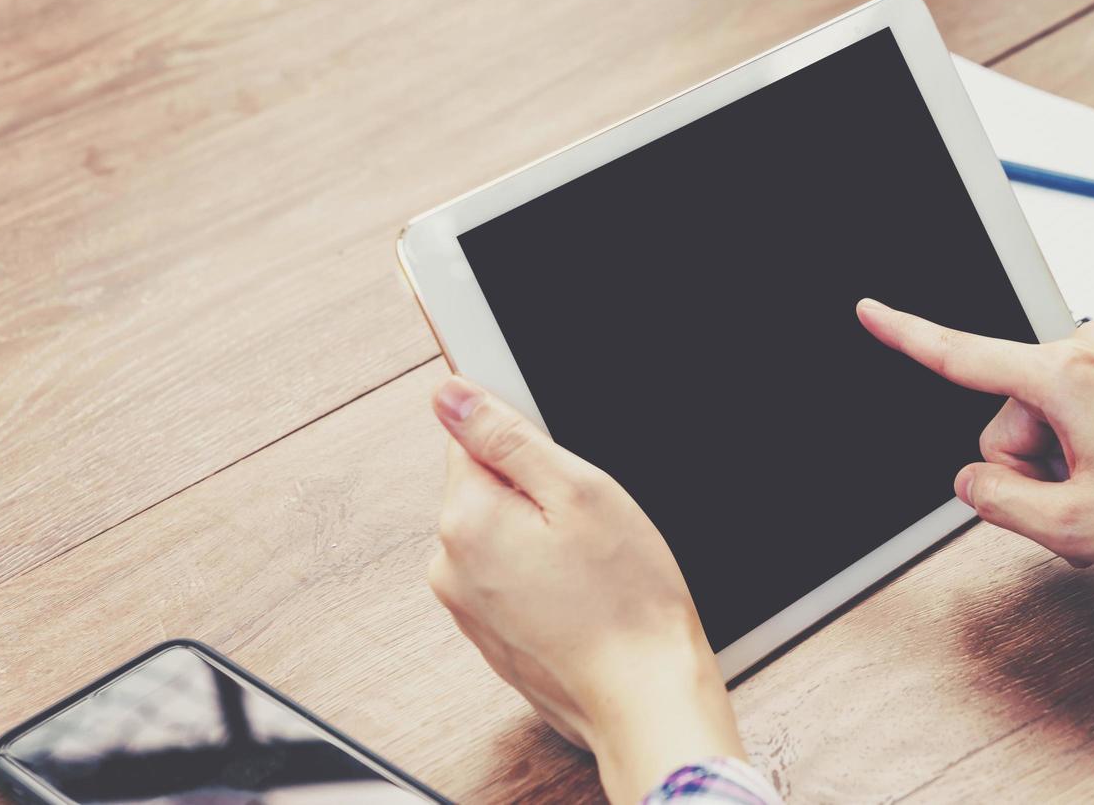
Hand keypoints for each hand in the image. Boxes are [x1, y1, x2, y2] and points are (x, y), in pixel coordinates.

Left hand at [427, 376, 744, 803]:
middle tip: (590, 523)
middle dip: (537, 492)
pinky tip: (582, 593)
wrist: (644, 698)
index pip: (470, 437)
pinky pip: (510, 575)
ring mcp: (466, 606)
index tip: (563, 471)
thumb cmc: (627, 601)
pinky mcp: (490, 633)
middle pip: (485, 486)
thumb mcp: (580, 492)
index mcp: (466, 520)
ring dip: (541, 534)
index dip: (526, 442)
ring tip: (590, 565)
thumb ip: (505, 437)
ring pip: (501, 531)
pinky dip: (543, 573)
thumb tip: (449, 394)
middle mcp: (449, 565)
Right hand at [856, 299, 1093, 597]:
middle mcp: (1087, 346)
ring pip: (1044, 413)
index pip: (960, 354)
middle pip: (1007, 413)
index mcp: (1064, 375)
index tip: (868, 309)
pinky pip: (1080, 405)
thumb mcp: (1073, 526)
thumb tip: (974, 480)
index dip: (904, 334)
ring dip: (1065, 458)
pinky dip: (1091, 444)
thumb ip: (996, 501)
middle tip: (1087, 498)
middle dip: (1031, 462)